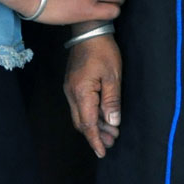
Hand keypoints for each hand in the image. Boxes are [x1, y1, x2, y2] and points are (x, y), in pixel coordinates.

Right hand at [64, 33, 121, 156]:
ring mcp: (70, 89)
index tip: (102, 152)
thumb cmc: (103, 51)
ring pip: (80, 115)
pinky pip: (80, 106)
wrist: (88, 31)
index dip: (95, 140)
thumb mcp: (113, 76)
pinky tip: (103, 116)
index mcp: (81, 92)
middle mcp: (71, 93)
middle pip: (81, 123)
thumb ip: (112, 101)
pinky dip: (91, 114)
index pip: (87, 124)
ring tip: (111, 132)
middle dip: (96, 135)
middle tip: (112, 142)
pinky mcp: (72, 84)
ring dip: (94, 125)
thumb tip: (112, 123)